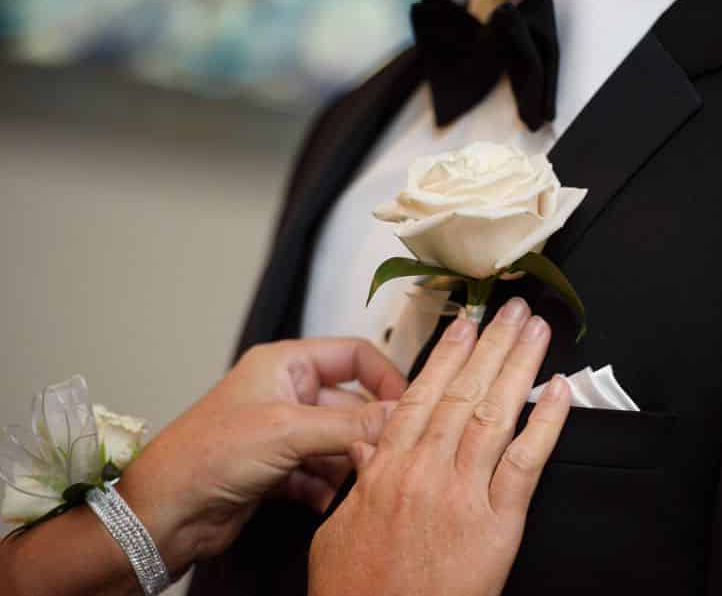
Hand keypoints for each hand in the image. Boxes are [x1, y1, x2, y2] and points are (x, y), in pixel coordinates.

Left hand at [115, 337, 405, 571]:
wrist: (160, 516)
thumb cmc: (206, 456)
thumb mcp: (288, 432)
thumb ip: (350, 424)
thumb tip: (401, 415)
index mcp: (285, 364)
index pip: (353, 355)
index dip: (384, 376)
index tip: (410, 403)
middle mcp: (284, 394)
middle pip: (347, 403)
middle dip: (367, 428)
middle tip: (393, 450)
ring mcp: (279, 434)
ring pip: (334, 441)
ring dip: (349, 461)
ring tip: (365, 479)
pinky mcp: (273, 471)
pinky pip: (316, 472)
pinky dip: (328, 486)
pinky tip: (335, 501)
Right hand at [307, 297, 569, 595]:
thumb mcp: (336, 535)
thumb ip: (357, 482)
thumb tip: (364, 442)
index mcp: (385, 474)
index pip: (420, 397)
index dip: (447, 355)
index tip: (465, 322)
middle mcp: (426, 476)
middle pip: (464, 394)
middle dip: (492, 344)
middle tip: (514, 309)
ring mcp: (463, 497)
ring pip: (497, 414)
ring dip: (520, 365)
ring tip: (538, 331)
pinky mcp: (498, 526)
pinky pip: (527, 462)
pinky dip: (547, 422)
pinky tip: (560, 392)